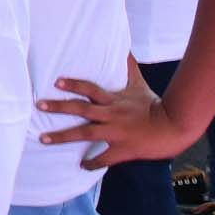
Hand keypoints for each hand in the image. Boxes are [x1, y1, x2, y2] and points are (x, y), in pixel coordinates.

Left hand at [36, 55, 182, 166]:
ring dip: (63, 136)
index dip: (74, 85)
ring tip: (43, 138)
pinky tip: (81, 166)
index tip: (57, 82)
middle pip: (82, 109)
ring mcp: (116, 132)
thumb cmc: (155, 105)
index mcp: (114, 100)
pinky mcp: (123, 149)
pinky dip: (92, 162)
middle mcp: (112, 114)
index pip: (91, 89)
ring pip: (85, 133)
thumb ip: (129, 68)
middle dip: (59, 107)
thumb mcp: (140, 84)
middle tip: (39, 106)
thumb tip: (126, 48)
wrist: (174, 126)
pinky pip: (104, 158)